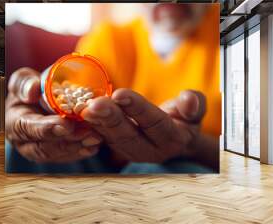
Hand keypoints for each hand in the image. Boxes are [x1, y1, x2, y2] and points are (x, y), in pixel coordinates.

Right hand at [6, 68, 101, 162]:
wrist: (37, 102)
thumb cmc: (30, 89)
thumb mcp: (22, 80)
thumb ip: (24, 83)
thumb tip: (32, 90)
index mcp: (14, 122)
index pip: (27, 128)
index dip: (46, 128)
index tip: (66, 125)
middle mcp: (24, 142)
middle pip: (45, 147)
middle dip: (68, 141)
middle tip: (88, 134)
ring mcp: (39, 152)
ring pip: (58, 155)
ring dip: (78, 148)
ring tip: (96, 139)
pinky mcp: (54, 156)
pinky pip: (67, 157)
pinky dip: (82, 151)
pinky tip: (95, 145)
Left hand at [81, 88, 206, 163]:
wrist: (172, 136)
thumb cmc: (183, 118)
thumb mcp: (195, 111)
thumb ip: (195, 105)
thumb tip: (189, 100)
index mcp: (171, 140)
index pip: (154, 123)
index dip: (138, 108)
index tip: (120, 94)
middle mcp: (148, 149)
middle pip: (127, 134)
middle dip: (110, 118)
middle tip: (94, 104)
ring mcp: (128, 150)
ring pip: (110, 137)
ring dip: (95, 123)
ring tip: (82, 107)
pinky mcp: (115, 145)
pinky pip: (100, 136)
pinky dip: (88, 125)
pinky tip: (77, 112)